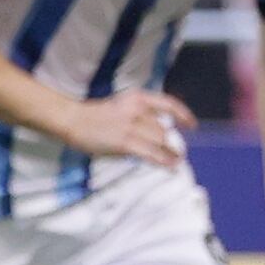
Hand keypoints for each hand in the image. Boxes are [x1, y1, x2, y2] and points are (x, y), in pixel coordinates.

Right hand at [62, 89, 193, 165]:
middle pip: (162, 129)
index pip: (168, 104)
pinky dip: (164, 161)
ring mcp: (132, 126)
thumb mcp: (120, 105)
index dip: (183, 115)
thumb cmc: (93, 115)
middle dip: (169, 142)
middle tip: (176, 152)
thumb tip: (157, 130)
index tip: (192, 125)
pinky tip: (171, 166)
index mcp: (137, 98)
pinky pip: (152, 154)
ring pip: (160, 141)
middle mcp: (137, 110)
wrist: (73, 119)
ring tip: (176, 161)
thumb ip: (139, 113)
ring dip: (170, 153)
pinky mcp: (126, 143)